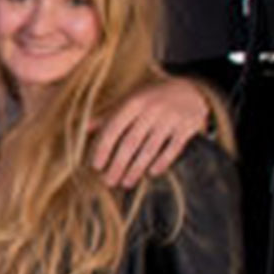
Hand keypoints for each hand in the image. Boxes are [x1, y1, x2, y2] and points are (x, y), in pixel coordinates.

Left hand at [89, 77, 210, 187]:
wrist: (191, 90)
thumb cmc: (152, 99)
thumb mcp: (130, 101)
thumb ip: (108, 115)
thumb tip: (83, 128)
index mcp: (133, 102)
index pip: (114, 128)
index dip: (103, 149)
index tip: (96, 166)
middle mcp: (152, 109)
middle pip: (130, 142)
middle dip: (118, 164)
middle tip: (109, 181)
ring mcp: (171, 118)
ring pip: (150, 148)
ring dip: (136, 168)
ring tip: (126, 183)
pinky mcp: (188, 126)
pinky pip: (173, 149)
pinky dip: (162, 162)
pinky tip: (152, 173)